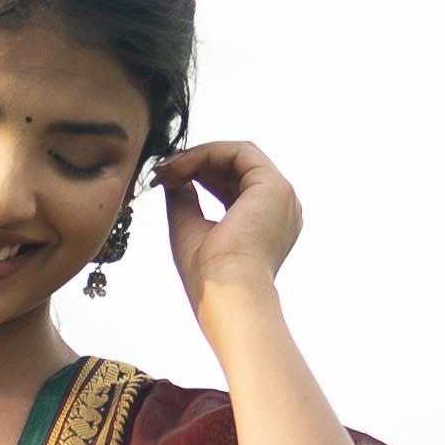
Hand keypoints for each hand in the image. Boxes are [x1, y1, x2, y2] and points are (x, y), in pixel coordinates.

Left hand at [157, 136, 305, 329]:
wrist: (226, 292)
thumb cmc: (208, 274)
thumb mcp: (190, 227)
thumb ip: (186, 198)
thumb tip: (174, 173)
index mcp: (265, 222)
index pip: (233, 183)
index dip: (200, 173)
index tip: (167, 177)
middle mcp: (279, 208)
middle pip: (237, 166)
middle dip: (197, 162)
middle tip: (164, 169)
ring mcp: (281, 196)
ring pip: (238, 155)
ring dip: (199, 156)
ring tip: (169, 169)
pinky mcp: (274, 186)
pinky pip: (239, 152)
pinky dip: (207, 153)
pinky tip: (182, 166)